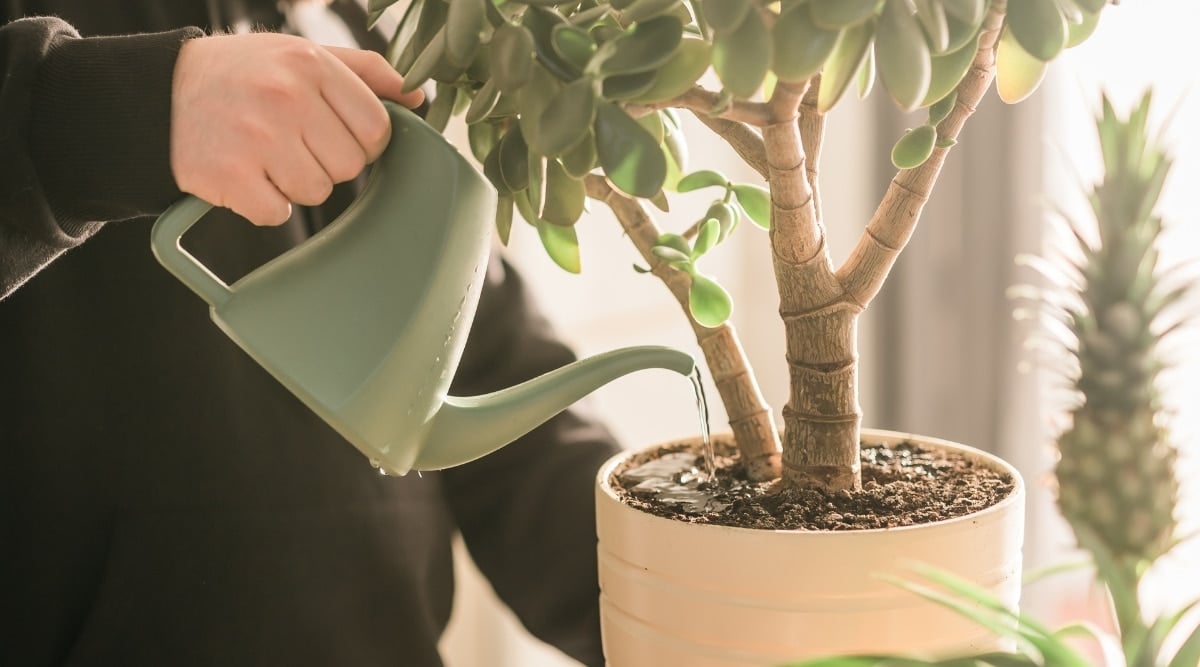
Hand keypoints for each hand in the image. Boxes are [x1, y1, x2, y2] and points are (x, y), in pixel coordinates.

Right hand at [170, 33, 423, 225]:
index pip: (377, 129)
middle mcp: (286, 97)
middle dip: (327, 163)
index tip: (333, 135)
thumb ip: (365, 73)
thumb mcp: (304, 56)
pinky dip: (262, 204)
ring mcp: (256, 138)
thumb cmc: (246, 75)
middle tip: (291, 143)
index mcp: (312, 65)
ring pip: (316, 193)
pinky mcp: (228, 176)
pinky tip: (245, 175)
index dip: (362, 142)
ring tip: (265, 155)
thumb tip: (418, 96)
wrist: (160, 92)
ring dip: (294, 185)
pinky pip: (276, 214)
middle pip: (350, 167)